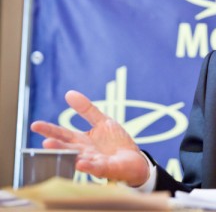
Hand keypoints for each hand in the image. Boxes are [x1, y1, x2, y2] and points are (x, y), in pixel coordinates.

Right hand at [30, 90, 149, 186]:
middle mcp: (84, 152)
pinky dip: (88, 166)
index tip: (35, 125)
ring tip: (57, 151)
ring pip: (78, 158)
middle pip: (67, 148)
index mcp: (82, 141)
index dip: (49, 129)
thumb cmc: (116, 143)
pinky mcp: (106, 169)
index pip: (63, 134)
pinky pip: (96, 168)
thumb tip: (69, 93)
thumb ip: (87, 110)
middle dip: (56, 145)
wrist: (135, 160)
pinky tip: (81, 162)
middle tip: (44, 142)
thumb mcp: (103, 121)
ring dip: (68, 155)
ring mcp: (94, 161)